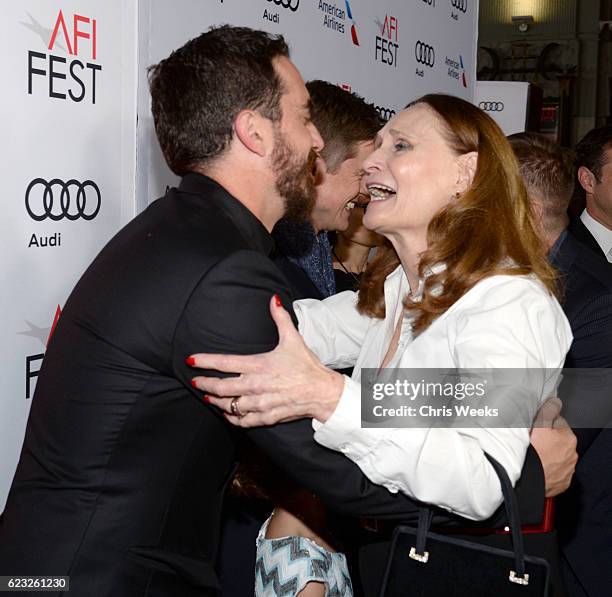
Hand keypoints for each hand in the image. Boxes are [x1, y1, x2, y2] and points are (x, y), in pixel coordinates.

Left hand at [187, 295, 344, 426]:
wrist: (322, 391)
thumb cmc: (306, 366)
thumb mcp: (293, 339)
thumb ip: (280, 318)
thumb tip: (273, 300)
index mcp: (258, 365)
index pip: (224, 363)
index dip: (204, 361)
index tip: (191, 361)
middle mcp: (255, 385)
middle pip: (221, 387)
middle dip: (205, 384)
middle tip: (195, 381)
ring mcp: (260, 403)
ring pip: (229, 406)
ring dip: (216, 402)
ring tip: (208, 397)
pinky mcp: (267, 416)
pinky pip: (244, 421)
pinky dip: (233, 418)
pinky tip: (228, 415)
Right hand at [530, 398, 577, 496]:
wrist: (529, 479)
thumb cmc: (534, 451)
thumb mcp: (539, 424)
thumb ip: (548, 410)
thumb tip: (555, 401)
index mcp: (569, 438)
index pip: (558, 422)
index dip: (545, 422)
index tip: (536, 425)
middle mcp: (572, 454)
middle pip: (558, 440)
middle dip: (548, 439)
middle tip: (533, 440)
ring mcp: (567, 470)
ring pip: (557, 456)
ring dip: (548, 454)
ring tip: (534, 454)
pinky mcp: (561, 483)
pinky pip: (555, 472)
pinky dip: (548, 468)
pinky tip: (538, 466)